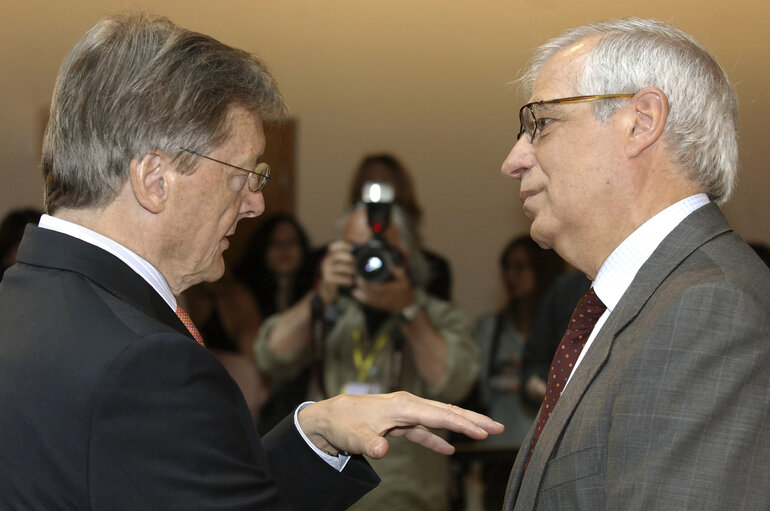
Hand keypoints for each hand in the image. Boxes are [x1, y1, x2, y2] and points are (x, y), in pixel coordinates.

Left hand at [297, 391, 503, 458]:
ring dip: (461, 426)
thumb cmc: (341, 423)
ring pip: (439, 418)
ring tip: (484, 433)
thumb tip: (382, 450)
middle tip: (498, 427)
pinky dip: (437, 439)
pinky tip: (449, 450)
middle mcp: (408, 405)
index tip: (484, 432)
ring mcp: (405, 413)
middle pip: (446, 411)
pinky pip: (425, 430)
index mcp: (403, 405)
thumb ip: (369, 443)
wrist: (327, 418)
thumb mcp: (353, 436)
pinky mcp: (399, 423)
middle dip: (473, 420)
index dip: (463, 424)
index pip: (440, 415)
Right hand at [318, 240, 354, 303]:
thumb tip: (363, 251)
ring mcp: (326, 270)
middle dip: (348, 257)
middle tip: (356, 262)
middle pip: (336, 256)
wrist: (328, 288)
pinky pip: (337, 278)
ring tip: (356, 272)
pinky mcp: (327, 279)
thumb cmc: (339, 273)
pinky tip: (351, 281)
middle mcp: (326, 261)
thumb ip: (347, 257)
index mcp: (330, 256)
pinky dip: (346, 279)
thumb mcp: (340, 264)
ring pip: (338, 267)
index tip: (352, 248)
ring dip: (349, 269)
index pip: (333, 247)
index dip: (342, 246)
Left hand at [352, 265, 414, 312]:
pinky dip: (360, 298)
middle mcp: (383, 297)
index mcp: (388, 290)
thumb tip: (392, 266)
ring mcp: (380, 302)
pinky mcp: (378, 305)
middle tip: (357, 278)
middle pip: (368, 292)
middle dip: (361, 285)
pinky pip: (367, 302)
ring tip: (354, 285)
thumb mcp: (405, 280)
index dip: (365, 282)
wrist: (406, 307)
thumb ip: (398, 273)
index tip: (361, 275)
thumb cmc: (405, 292)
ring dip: (359, 292)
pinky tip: (355, 293)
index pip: (373, 286)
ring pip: (366, 297)